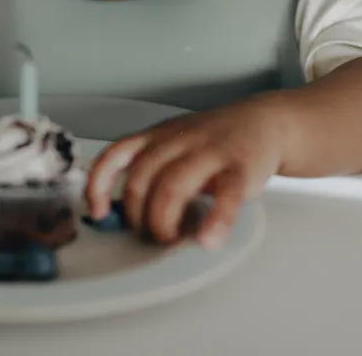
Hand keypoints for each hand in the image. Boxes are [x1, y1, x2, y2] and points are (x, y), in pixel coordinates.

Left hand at [85, 95, 283, 248]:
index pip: (116, 154)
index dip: (100, 183)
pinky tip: (208, 239)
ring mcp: (209, 151)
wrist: (263, 122)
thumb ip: (149, 171)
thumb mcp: (173, 144)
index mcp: (157, 136)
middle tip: (150, 234)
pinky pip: (226, 196)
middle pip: (142, 179)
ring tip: (172, 240)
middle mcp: (178, 140)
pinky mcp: (240, 167)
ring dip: (165, 221)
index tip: (97, 212)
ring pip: (173, 186)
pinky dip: (215, 221)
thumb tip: (119, 213)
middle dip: (139, 216)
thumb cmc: (212, 140)